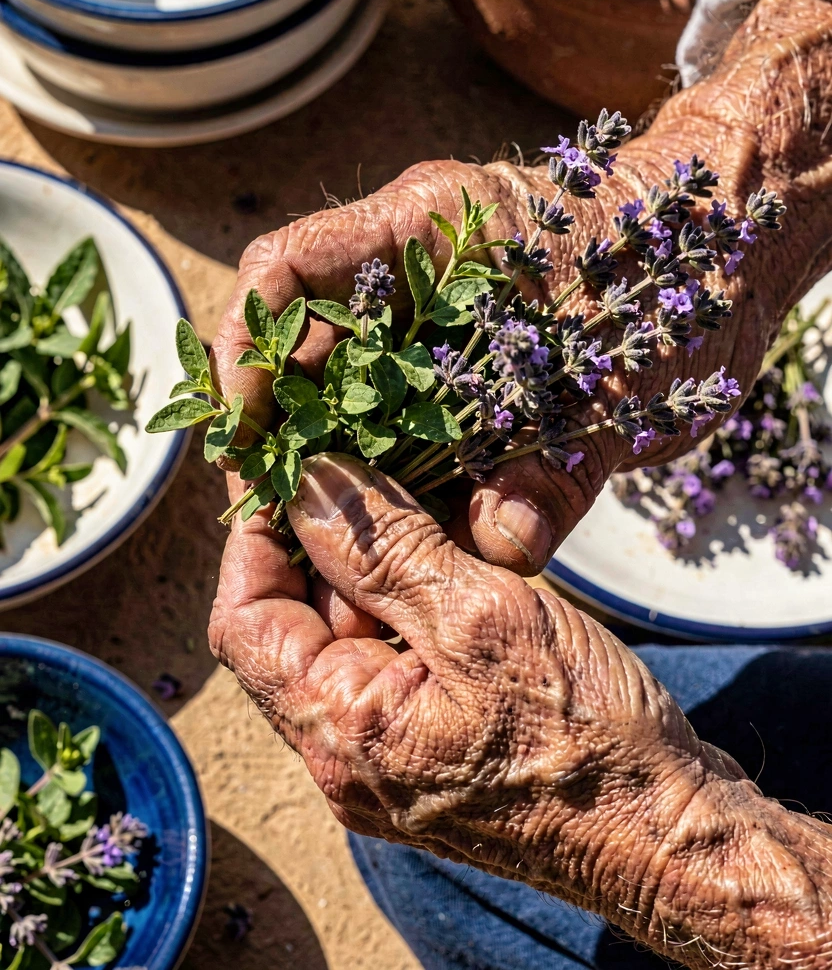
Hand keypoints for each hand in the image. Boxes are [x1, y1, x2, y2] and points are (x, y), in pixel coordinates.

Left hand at [210, 452, 831, 968]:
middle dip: (319, 540)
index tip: (285, 465)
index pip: (244, 620)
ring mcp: (392, 755)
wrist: (672, 837)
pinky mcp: (435, 746)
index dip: (255, 533)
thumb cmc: (591, 738)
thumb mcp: (483, 618)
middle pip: (294, 625)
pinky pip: (396, 658)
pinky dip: (408, 599)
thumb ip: (385, 549)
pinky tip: (447, 551)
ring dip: (371, 564)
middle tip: (358, 460)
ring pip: (349, 637)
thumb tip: (310, 483)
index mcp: (341, 732)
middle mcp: (348, 754)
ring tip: (411, 492)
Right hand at [213, 0, 831, 575]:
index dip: (245, 351)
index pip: (285, 268)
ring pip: (345, 397)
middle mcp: (411, 270)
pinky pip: (399, 425)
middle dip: (282, 438)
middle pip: (301, 350)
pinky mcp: (458, 367)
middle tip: (282, 526)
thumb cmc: (684, 278)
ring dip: (331, 470)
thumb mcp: (626, 372)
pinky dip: (388, 479)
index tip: (242, 435)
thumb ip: (559, 462)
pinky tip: (390, 534)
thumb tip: (497, 550)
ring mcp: (430, 318)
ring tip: (326, 548)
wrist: (731, 245)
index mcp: (428, 228)